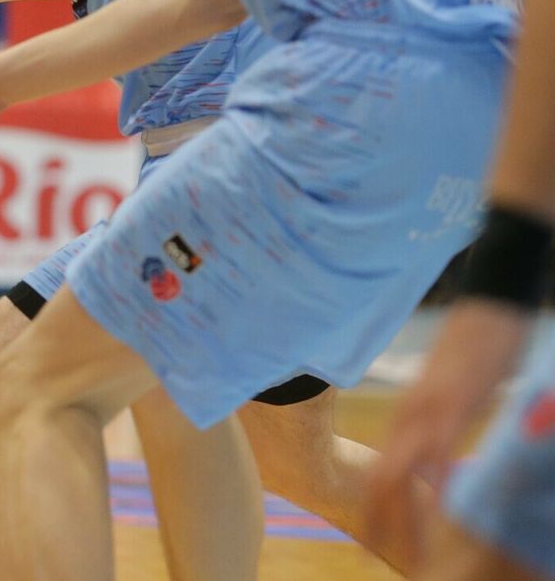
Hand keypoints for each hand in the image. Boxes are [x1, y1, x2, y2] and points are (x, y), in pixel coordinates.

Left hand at [365, 300, 531, 567]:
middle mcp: (407, 416)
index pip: (377, 472)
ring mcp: (427, 410)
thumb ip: (435, 426)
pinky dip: (436, 483)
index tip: (374, 543)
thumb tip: (434, 458)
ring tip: (411, 552)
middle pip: (379, 481)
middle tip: (380, 556)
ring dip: (404, 516)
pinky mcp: (452, 403)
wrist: (489, 307)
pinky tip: (442, 510)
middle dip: (381, 524)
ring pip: (400, 472)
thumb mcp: (447, 396)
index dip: (374, 510)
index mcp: (404, 416)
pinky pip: (437, 451)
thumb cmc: (472, 351)